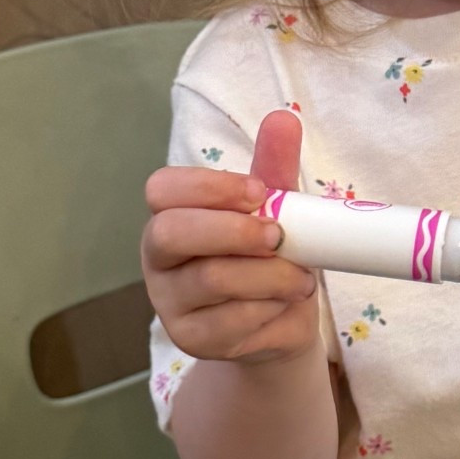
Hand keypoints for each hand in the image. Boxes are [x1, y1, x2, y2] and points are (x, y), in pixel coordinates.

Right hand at [141, 109, 318, 366]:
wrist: (283, 320)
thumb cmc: (272, 255)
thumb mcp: (278, 207)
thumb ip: (275, 166)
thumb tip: (284, 118)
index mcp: (172, 214)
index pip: (163, 189)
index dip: (209, 187)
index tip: (259, 193)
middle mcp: (159, 257)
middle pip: (170, 233)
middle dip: (233, 232)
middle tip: (280, 238)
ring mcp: (169, 301)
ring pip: (212, 280)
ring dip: (269, 276)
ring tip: (300, 277)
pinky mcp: (191, 340)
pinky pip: (230, 321)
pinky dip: (268, 310)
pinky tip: (283, 305)